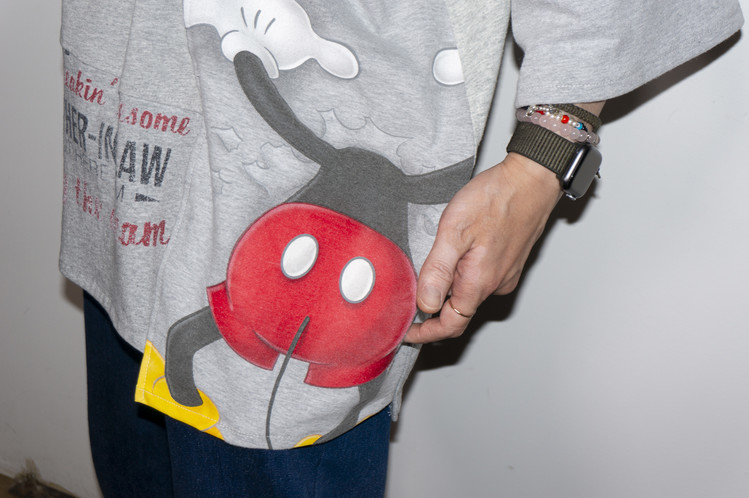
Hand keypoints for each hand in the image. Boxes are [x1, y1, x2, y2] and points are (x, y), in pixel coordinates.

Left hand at [404, 152, 561, 342]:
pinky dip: (463, 279)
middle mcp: (495, 284)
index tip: (407, 333)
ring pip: (470, 296)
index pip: (450, 325)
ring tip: (427, 276)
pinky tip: (454, 260)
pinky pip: (481, 281)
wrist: (533, 179)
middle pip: (459, 313)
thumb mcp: (455, 230)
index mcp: (479, 281)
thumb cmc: (496, 198)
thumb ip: (438, 270)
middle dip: (433, 314)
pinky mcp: (509, 262)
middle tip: (408, 307)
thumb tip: (426, 303)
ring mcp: (505, 274)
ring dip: (448, 293)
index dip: (426, 333)